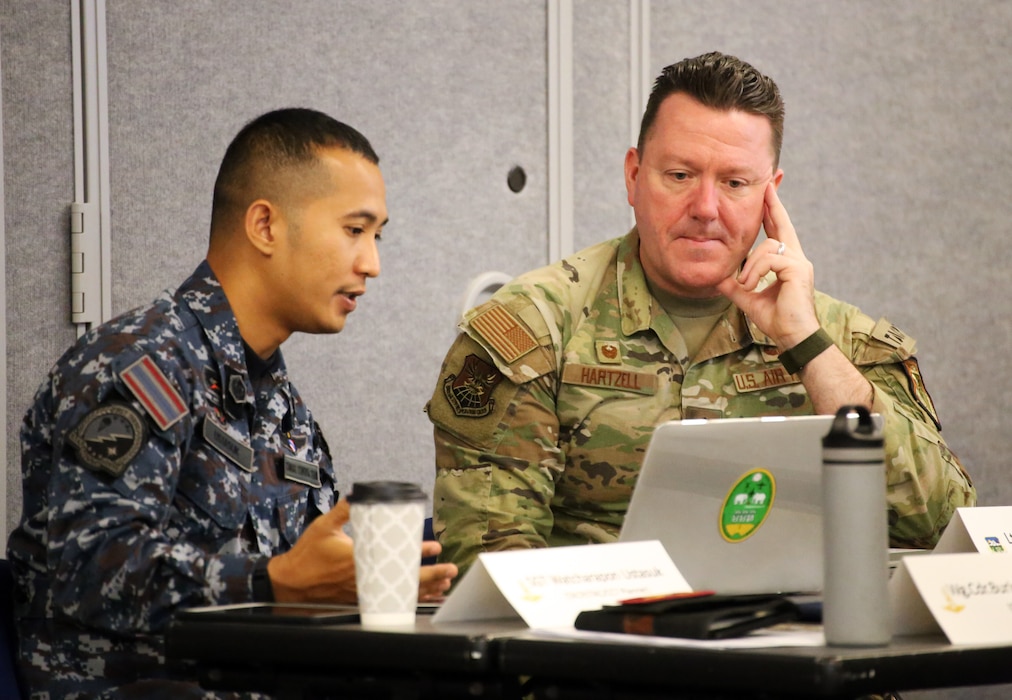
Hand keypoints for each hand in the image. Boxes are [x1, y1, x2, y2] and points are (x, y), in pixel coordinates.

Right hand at [267, 500, 458, 604]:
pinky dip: (407, 600)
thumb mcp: (323, 526)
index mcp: (359, 560)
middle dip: (431, 576)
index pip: (397, 558)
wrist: (289, 583)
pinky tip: (419, 599)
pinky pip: (389, 601)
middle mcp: (365, 579)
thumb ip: (344, 510)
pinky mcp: (359, 600)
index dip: (419, 554)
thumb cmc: (306, 555)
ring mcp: (363, 592)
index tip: (435, 549)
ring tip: (443, 585)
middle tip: (450, 570)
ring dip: (423, 591)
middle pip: (405, 581)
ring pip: (399, 594)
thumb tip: (358, 493)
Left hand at [715, 183, 819, 348]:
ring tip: (746, 285)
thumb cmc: (777, 320)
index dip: (773, 214)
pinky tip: (751, 285)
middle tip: (767, 185)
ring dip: (750, 265)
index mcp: (788, 263)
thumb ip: (737, 287)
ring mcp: (800, 263)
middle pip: (783, 225)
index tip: (768, 194)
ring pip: (768, 246)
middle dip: (773, 205)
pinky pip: (769, 260)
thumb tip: (720, 279)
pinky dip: (755, 272)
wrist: (793, 337)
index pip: (778, 233)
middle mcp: (797, 259)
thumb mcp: (750, 299)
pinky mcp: (798, 270)